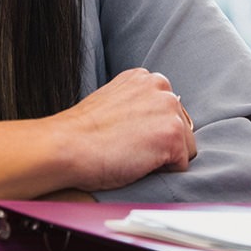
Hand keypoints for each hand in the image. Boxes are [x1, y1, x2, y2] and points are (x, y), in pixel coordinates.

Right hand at [50, 68, 196, 190]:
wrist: (66, 146)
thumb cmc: (81, 134)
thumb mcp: (112, 103)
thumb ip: (135, 105)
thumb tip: (149, 124)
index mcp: (144, 78)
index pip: (166, 110)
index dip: (150, 131)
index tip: (129, 138)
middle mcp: (161, 86)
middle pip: (180, 125)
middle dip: (161, 142)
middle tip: (129, 150)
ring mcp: (169, 109)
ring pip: (184, 145)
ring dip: (164, 157)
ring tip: (133, 157)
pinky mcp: (173, 134)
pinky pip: (181, 164)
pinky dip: (163, 172)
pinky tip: (137, 165)